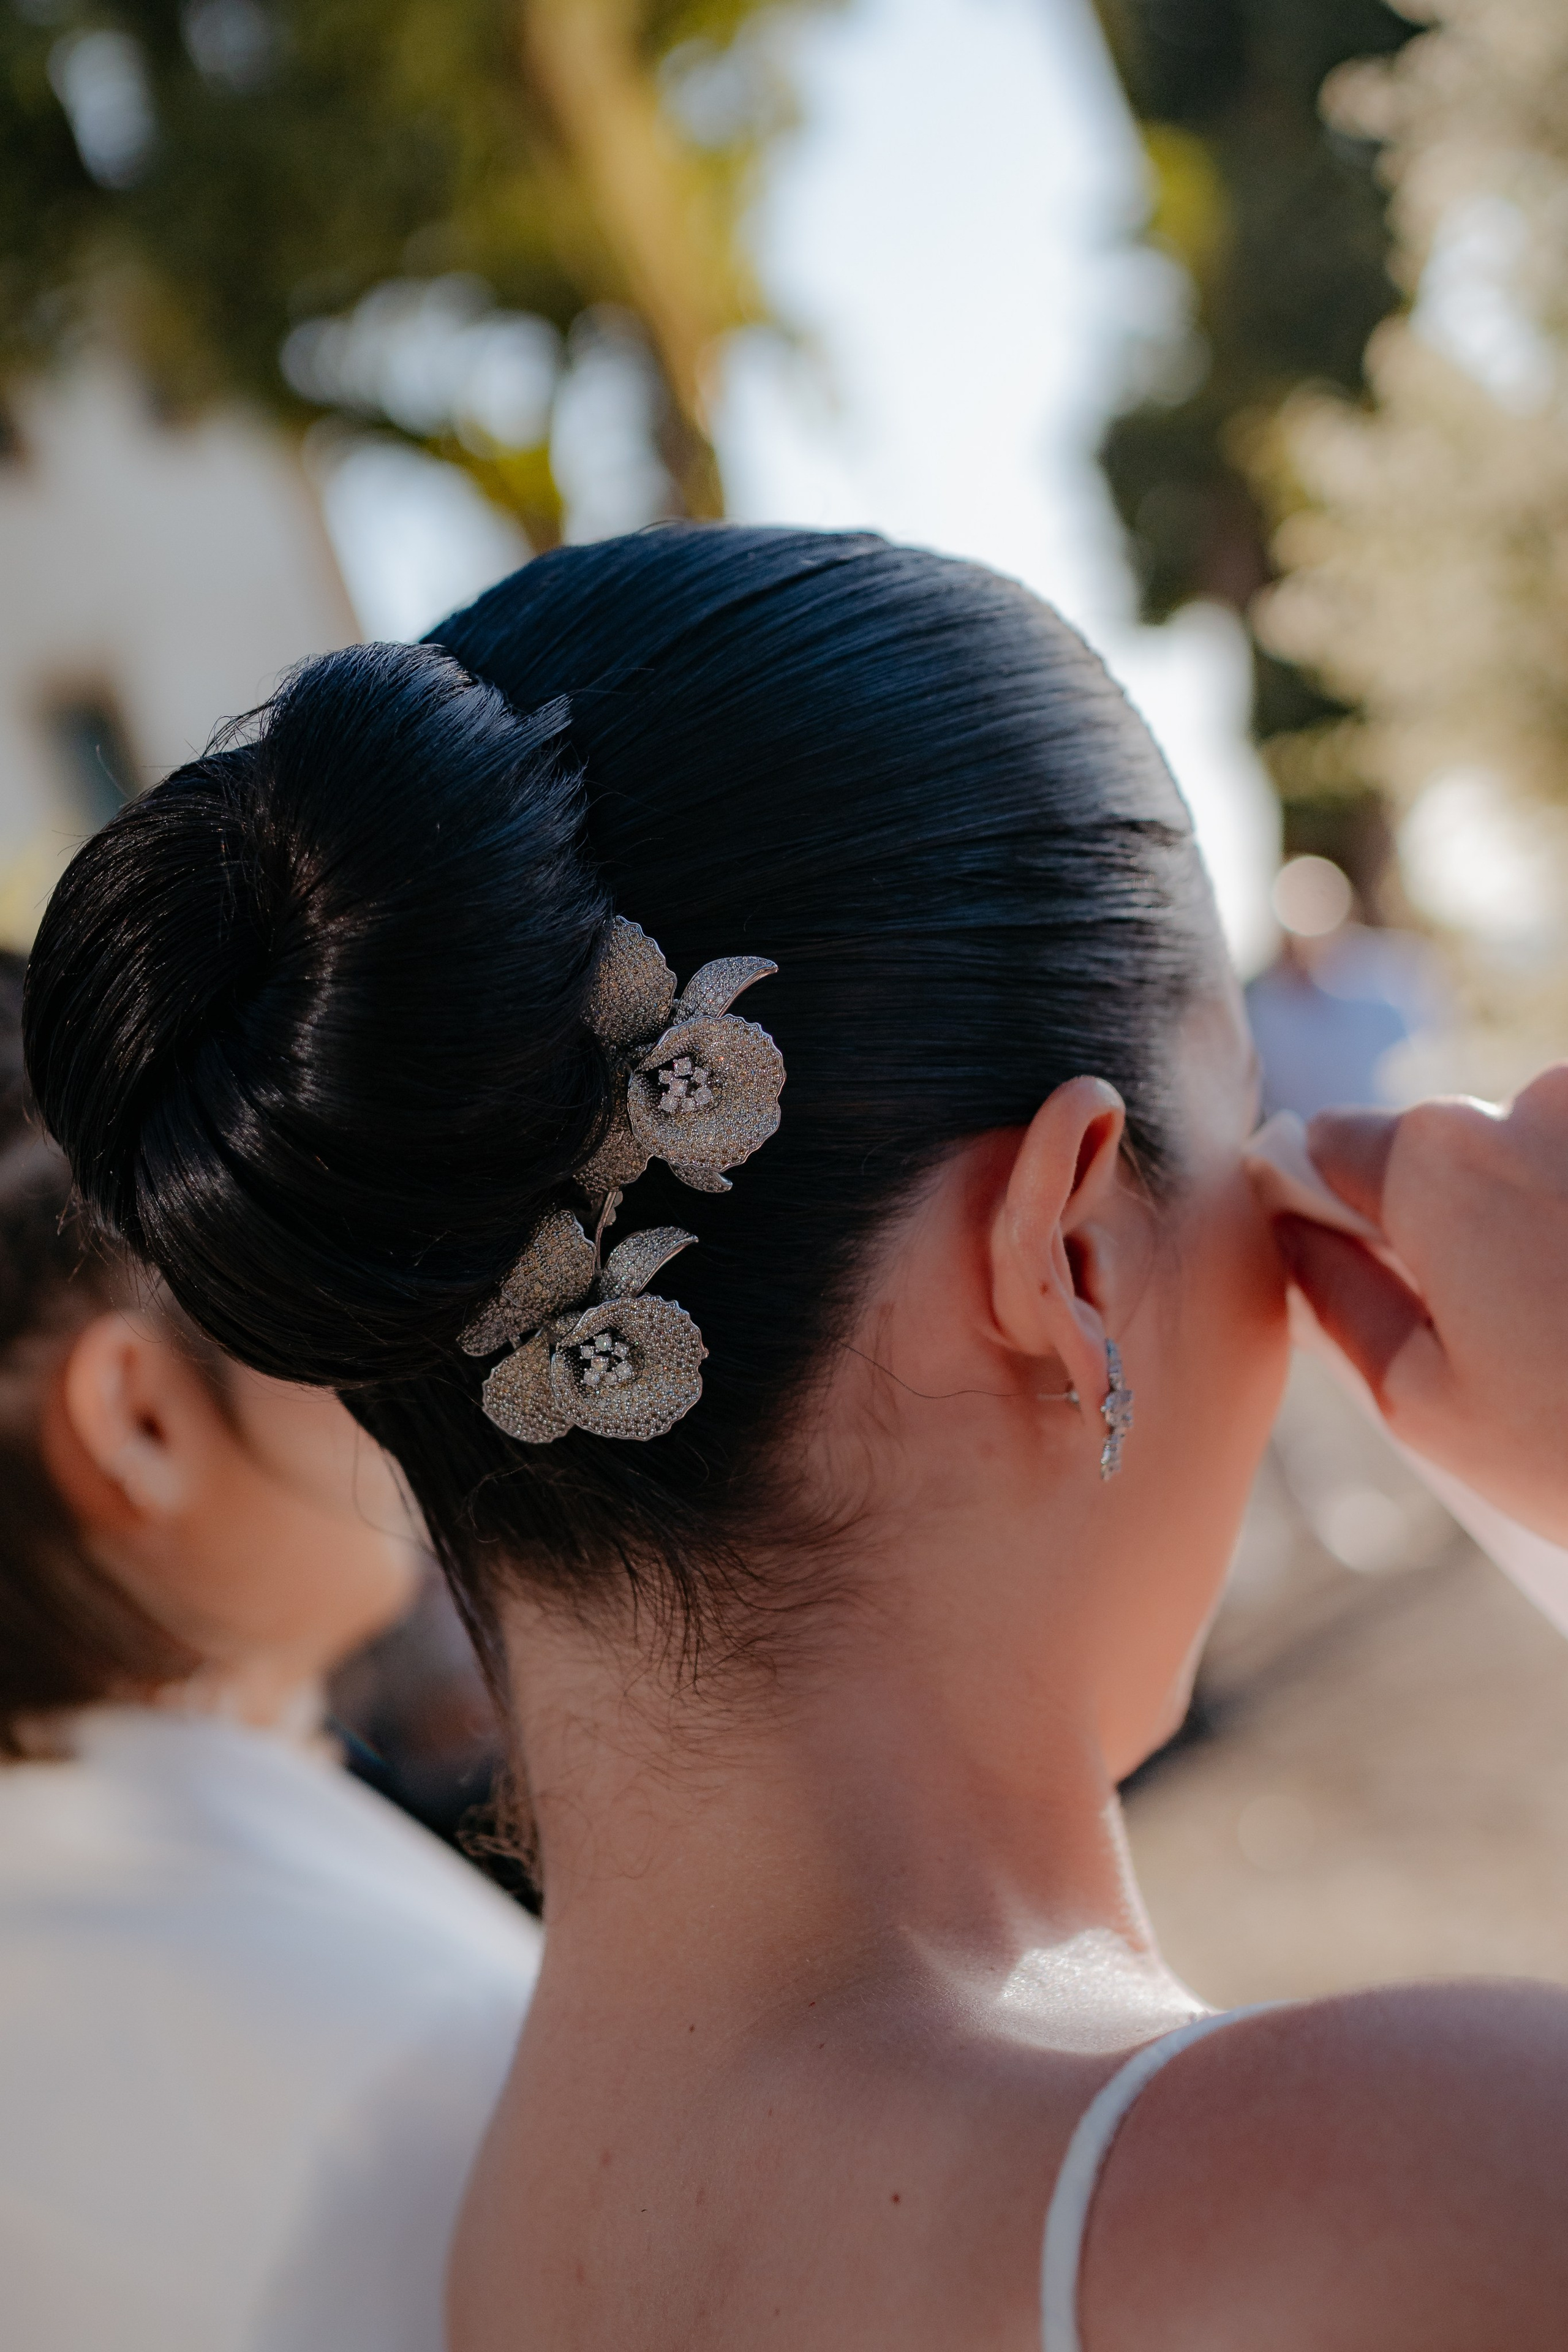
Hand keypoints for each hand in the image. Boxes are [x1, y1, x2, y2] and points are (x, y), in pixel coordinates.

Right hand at [1276, 1067, 1567, 1544]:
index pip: (1335, 1146)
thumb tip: (1293, 1234)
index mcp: (1439, 1162)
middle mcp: (1538, 1100)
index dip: (1339, 1211)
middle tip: (1523, 1341)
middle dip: (1471, 1224)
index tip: (1379, 1276)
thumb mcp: (1432, 1409)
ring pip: (1555, 1155)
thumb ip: (1340, 1301)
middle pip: (1459, 1149)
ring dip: (1562, 1222)